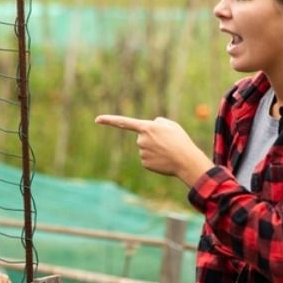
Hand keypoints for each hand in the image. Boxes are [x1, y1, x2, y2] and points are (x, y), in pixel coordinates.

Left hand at [94, 114, 212, 183]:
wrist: (186, 161)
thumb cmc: (180, 141)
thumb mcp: (171, 125)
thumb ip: (158, 122)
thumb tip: (150, 126)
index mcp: (147, 127)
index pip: (124, 122)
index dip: (109, 120)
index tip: (97, 119)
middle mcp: (141, 140)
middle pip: (142, 137)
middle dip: (152, 139)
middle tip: (167, 143)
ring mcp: (142, 153)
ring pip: (145, 149)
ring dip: (155, 149)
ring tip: (167, 151)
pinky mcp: (144, 163)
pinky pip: (147, 158)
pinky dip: (155, 159)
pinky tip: (164, 159)